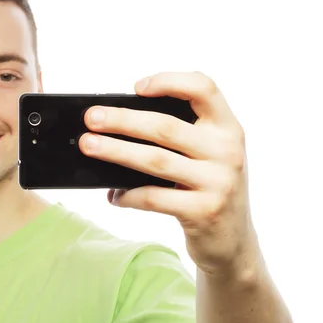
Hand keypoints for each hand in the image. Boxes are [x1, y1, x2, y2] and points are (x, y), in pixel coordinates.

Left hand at [79, 71, 257, 275]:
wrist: (233, 241)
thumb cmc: (210, 190)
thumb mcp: (209, 157)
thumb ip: (181, 137)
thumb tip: (119, 128)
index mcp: (227, 128)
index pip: (204, 88)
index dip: (169, 81)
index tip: (136, 87)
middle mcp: (227, 151)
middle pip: (166, 126)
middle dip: (122, 120)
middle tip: (91, 118)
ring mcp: (217, 182)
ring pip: (155, 160)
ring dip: (116, 151)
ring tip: (89, 146)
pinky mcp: (203, 211)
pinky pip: (154, 198)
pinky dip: (128, 195)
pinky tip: (113, 195)